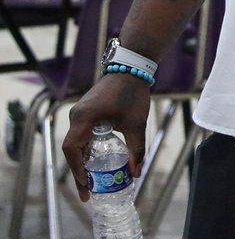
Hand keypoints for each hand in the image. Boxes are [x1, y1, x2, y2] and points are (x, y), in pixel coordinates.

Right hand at [62, 75, 150, 202]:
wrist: (131, 69)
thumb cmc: (132, 94)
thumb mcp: (136, 124)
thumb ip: (136, 149)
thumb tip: (136, 173)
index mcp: (84, 119)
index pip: (72, 149)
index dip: (77, 169)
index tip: (86, 184)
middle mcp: (76, 116)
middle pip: (72, 149)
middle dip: (79, 171)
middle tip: (87, 191)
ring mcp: (80, 114)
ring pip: (76, 143)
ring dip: (82, 161)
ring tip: (91, 181)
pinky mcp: (86, 112)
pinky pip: (81, 135)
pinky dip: (86, 150)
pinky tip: (95, 162)